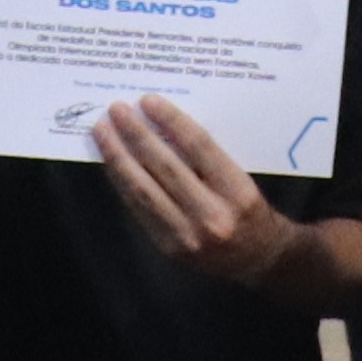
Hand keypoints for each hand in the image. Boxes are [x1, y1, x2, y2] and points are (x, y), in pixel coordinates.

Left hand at [92, 93, 297, 288]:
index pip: (199, 147)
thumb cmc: (250, 210)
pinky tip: (111, 163)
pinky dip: (121, 182)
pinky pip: (139, 209)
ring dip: (118, 158)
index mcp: (238, 192)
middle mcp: (212, 216)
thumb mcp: (243, 179)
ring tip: (102, 132)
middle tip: (117, 109)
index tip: (148, 100)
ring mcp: (187, 236)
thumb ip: (208, 158)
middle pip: (165, 167)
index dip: (171, 121)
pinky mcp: (168, 248)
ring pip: (143, 190)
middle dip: (136, 135)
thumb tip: (163, 125)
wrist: (259, 260)